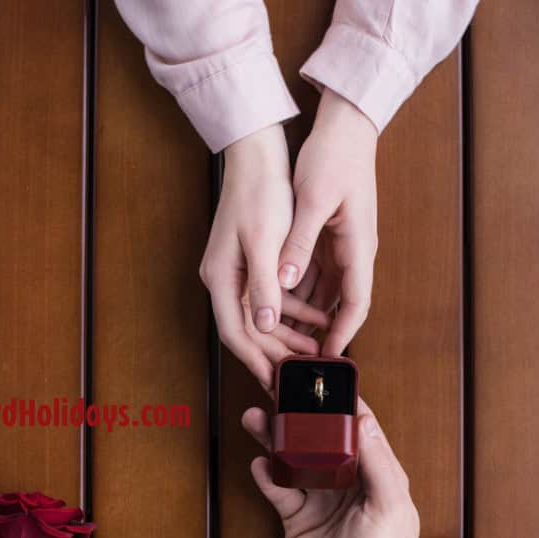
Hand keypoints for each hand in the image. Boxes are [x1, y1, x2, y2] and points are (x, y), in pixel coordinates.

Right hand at [199, 124, 329, 387]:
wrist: (257, 154)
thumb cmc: (260, 193)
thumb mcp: (264, 242)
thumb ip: (263, 286)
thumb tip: (263, 326)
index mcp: (221, 277)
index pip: (235, 333)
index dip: (256, 360)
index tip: (276, 382)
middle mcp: (223, 279)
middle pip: (247, 330)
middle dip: (276, 352)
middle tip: (303, 371)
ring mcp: (235, 272)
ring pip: (260, 317)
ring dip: (288, 333)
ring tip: (316, 349)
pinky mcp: (250, 262)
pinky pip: (269, 297)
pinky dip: (293, 309)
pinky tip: (318, 316)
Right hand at [242, 400, 419, 537]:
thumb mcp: (388, 508)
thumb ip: (377, 463)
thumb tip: (364, 419)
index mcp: (378, 474)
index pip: (359, 427)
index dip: (340, 401)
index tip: (319, 376)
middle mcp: (348, 481)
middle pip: (320, 437)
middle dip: (298, 413)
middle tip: (275, 389)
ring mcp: (321, 499)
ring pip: (295, 457)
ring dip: (275, 437)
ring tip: (254, 417)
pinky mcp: (298, 519)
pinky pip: (278, 488)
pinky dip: (267, 474)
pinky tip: (258, 462)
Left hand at [278, 89, 377, 355]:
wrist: (347, 124)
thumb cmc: (335, 156)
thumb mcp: (312, 199)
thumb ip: (298, 243)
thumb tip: (285, 282)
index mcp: (358, 246)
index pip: (357, 303)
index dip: (343, 333)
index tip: (327, 358)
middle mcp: (355, 251)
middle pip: (340, 304)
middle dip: (321, 332)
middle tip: (296, 355)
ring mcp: (344, 244)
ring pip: (325, 291)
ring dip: (307, 314)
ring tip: (282, 336)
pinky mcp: (331, 236)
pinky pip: (317, 272)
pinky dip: (300, 289)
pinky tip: (278, 302)